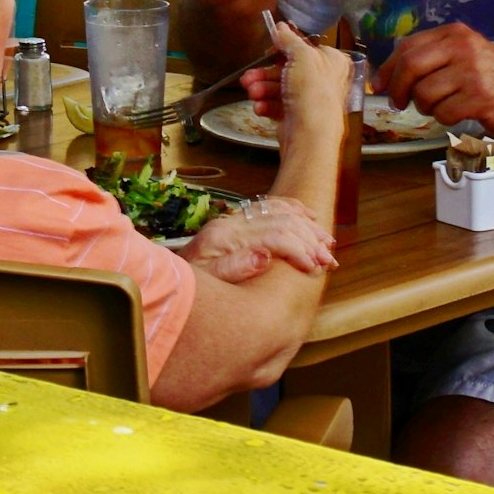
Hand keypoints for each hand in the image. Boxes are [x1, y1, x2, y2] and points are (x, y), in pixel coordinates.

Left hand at [188, 196, 337, 279]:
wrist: (164, 279)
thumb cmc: (185, 287)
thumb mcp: (206, 284)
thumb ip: (233, 268)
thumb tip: (265, 256)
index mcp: (224, 237)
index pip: (273, 235)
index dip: (299, 249)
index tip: (316, 267)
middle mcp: (230, 223)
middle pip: (280, 221)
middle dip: (309, 240)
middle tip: (329, 260)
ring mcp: (232, 220)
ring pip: (278, 212)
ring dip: (306, 226)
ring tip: (327, 244)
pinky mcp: (234, 223)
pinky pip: (268, 206)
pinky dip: (291, 209)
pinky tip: (308, 215)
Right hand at [263, 14, 348, 147]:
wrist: (309, 135)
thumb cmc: (312, 91)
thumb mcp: (301, 56)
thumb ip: (289, 40)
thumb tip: (280, 26)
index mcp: (332, 62)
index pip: (306, 49)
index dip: (285, 49)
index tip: (268, 50)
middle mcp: (323, 80)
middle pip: (288, 70)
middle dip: (265, 74)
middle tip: (248, 77)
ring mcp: (309, 100)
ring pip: (280, 88)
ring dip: (262, 89)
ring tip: (251, 93)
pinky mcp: (297, 117)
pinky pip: (278, 106)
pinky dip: (266, 105)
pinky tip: (259, 107)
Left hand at [375, 21, 493, 138]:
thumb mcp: (466, 53)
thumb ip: (432, 57)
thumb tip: (389, 75)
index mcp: (454, 34)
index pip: (407, 47)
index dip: (388, 68)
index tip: (379, 85)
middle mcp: (462, 48)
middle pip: (410, 67)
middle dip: (398, 89)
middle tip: (399, 103)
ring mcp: (471, 73)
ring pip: (425, 94)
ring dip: (426, 107)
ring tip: (442, 106)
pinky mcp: (479, 98)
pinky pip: (444, 113)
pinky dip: (445, 118)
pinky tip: (458, 114)